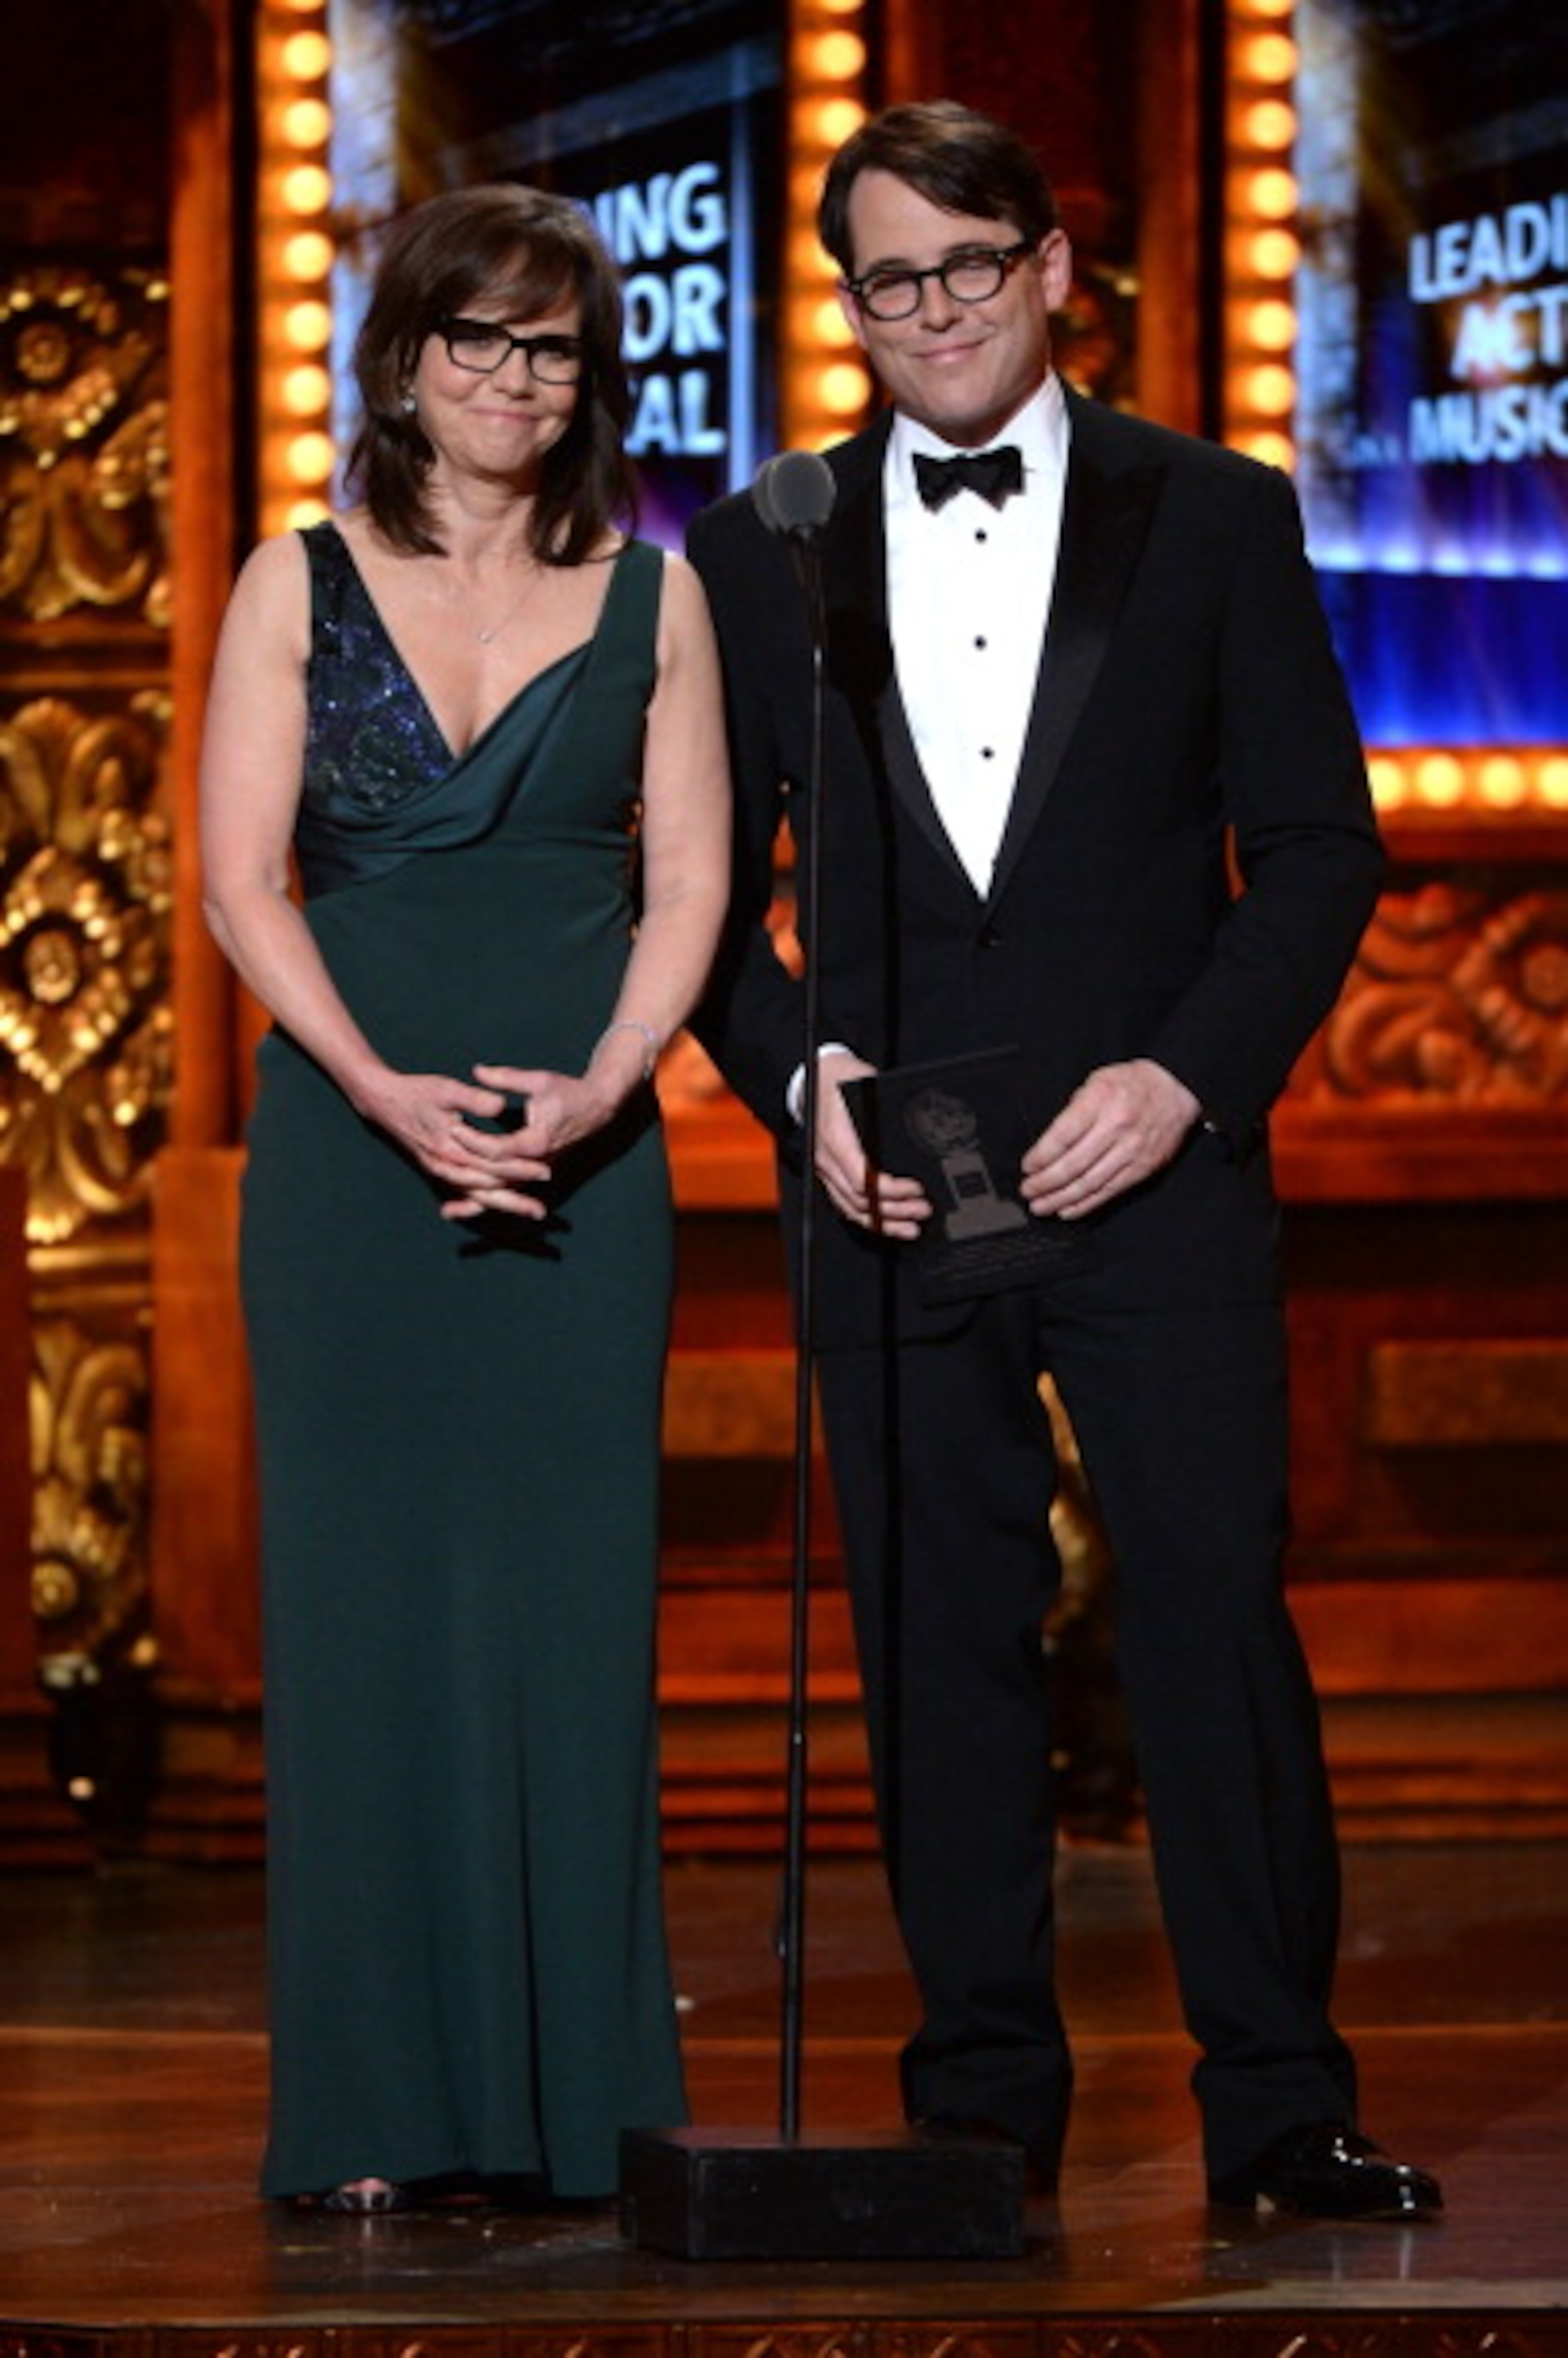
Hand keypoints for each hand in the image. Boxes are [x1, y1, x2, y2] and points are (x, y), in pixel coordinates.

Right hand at [351, 1068, 541, 1203]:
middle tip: (541, 1212)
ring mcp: (440, 1171)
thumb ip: (474, 1099)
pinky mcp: (437, 1169)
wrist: (382, 1100)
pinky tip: (495, 1208)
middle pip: (486, 1190)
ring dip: (502, 1204)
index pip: (493, 1164)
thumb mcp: (445, 1089)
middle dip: (515, 1199)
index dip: (520, 1167)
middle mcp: (445, 1167)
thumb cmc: (415, 1092)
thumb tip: (501, 1105)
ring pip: (475, 1195)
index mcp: (450, 1149)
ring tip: (527, 1211)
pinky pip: (462, 1192)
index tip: (545, 1171)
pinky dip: (478, 1203)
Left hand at [437, 1061, 614, 1222]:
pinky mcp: (538, 1173)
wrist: (599, 1107)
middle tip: (439, 1169)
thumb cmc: (569, 1092)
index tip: (452, 1128)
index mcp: (537, 1141)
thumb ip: (506, 1079)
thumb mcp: (538, 1080)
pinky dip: (491, 1200)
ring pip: (503, 1192)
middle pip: (495, 1177)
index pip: (496, 1149)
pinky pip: (511, 1190)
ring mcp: (538, 1171)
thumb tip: (477, 1071)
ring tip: (448, 1212)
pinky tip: (472, 1208)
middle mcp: (538, 1163)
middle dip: (467, 1177)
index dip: (472, 1140)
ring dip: (477, 1202)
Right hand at [812, 1051, 930, 1240]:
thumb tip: (921, 1121)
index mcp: (836, 1139)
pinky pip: (845, 1204)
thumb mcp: (866, 1084)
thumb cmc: (840, 1079)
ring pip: (852, 1209)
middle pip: (860, 1200)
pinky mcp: (829, 1174)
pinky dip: (867, 1218)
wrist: (814, 1077)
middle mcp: (828, 1160)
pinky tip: (886, 1224)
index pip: (863, 1180)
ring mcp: (826, 1170)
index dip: (891, 1191)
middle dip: (895, 1210)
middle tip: (923, 1209)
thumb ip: (886, 1107)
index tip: (916, 1189)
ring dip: (883, 1222)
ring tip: (911, 1228)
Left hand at [1020, 1059, 1199, 1220]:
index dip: (1040, 1157)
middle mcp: (1116, 1128)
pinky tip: (1067, 1209)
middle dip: (1044, 1183)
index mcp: (1101, 1102)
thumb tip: (1048, 1142)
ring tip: (1041, 1206)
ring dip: (1060, 1199)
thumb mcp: (1096, 1081)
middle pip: (1072, 1165)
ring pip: (1089, 1184)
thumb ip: (1074, 1110)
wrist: (1176, 1089)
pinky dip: (1085, 1204)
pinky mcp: (1142, 1168)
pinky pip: (1108, 1191)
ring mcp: (1131, 1151)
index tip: (1027, 1166)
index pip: (1062, 1137)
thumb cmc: (1133, 1084)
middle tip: (1027, 1191)